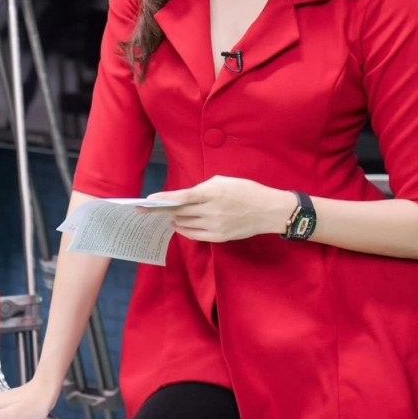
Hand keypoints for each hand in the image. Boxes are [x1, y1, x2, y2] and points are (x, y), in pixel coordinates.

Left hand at [144, 175, 292, 241]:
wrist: (268, 211)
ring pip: (185, 224)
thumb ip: (203, 188)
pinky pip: (194, 235)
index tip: (149, 199)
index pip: (182, 196)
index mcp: (213, 192)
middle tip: (154, 208)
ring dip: (175, 219)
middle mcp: (212, 210)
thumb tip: (185, 197)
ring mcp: (215, 226)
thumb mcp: (224, 181)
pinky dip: (184, 230)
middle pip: (180, 212)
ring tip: (168, 216)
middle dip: (166, 210)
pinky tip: (179, 225)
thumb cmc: (246, 191)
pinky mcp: (219, 237)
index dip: (163, 199)